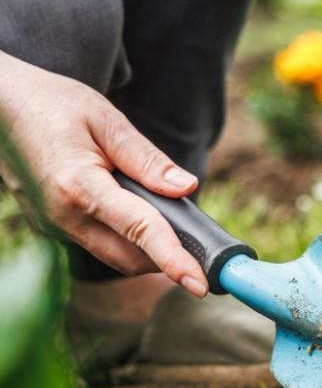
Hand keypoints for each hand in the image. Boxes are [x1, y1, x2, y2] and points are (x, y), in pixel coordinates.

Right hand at [0, 55, 208, 296]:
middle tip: (205, 250)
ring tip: (179, 228)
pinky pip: (97, 241)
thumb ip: (147, 159)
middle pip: (129, 257)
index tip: (200, 282)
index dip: (174, 259)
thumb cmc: (53, 104)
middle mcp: (63, 217)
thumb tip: (188, 188)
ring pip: (113, 254)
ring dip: (147, 250)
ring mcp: (52, 226)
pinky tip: (142, 213)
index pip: (139, 230)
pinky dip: (126, 237)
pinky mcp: (50, 225)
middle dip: (168, 260)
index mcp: (79, 187)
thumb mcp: (107, 120)